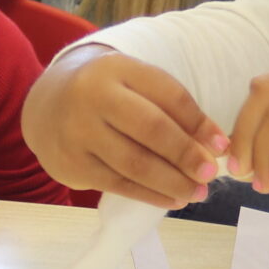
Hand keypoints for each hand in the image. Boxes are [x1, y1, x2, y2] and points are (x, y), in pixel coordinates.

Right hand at [19, 44, 222, 207]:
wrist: (46, 106)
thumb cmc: (106, 94)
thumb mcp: (134, 84)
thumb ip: (173, 108)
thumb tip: (216, 145)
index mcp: (117, 68)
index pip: (167, 94)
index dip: (198, 122)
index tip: (222, 146)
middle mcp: (94, 96)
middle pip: (151, 129)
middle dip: (186, 154)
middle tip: (210, 173)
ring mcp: (78, 132)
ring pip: (135, 163)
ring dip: (172, 181)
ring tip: (198, 192)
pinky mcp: (71, 164)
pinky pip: (119, 184)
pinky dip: (150, 195)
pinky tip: (173, 199)